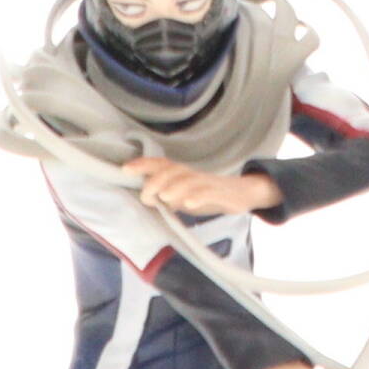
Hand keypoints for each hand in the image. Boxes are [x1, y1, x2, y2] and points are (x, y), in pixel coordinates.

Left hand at [123, 156, 280, 214]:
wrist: (243, 194)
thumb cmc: (207, 195)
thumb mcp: (183, 196)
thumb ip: (164, 196)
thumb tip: (143, 199)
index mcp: (181, 174)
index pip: (161, 164)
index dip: (143, 165)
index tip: (125, 169)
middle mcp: (192, 175)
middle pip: (173, 171)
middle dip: (157, 181)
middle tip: (146, 196)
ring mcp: (207, 183)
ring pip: (190, 181)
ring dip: (175, 187)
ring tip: (164, 197)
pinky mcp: (222, 194)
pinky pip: (210, 193)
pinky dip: (199, 197)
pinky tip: (189, 204)